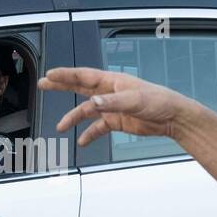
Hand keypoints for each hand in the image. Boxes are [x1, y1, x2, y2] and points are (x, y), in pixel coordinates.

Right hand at [38, 67, 195, 146]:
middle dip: (61, 86)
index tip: (50, 74)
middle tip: (44, 84)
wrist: (173, 118)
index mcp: (112, 81)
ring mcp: (112, 107)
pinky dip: (90, 134)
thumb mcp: (135, 101)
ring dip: (74, 118)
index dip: (66, 75)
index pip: (84, 76)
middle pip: (80, 87)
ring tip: (61, 126)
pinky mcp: (117, 121)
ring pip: (87, 111)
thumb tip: (92, 103)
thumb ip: (112, 102)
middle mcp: (109, 92)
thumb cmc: (158, 102)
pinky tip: (83, 141)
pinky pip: (99, 127)